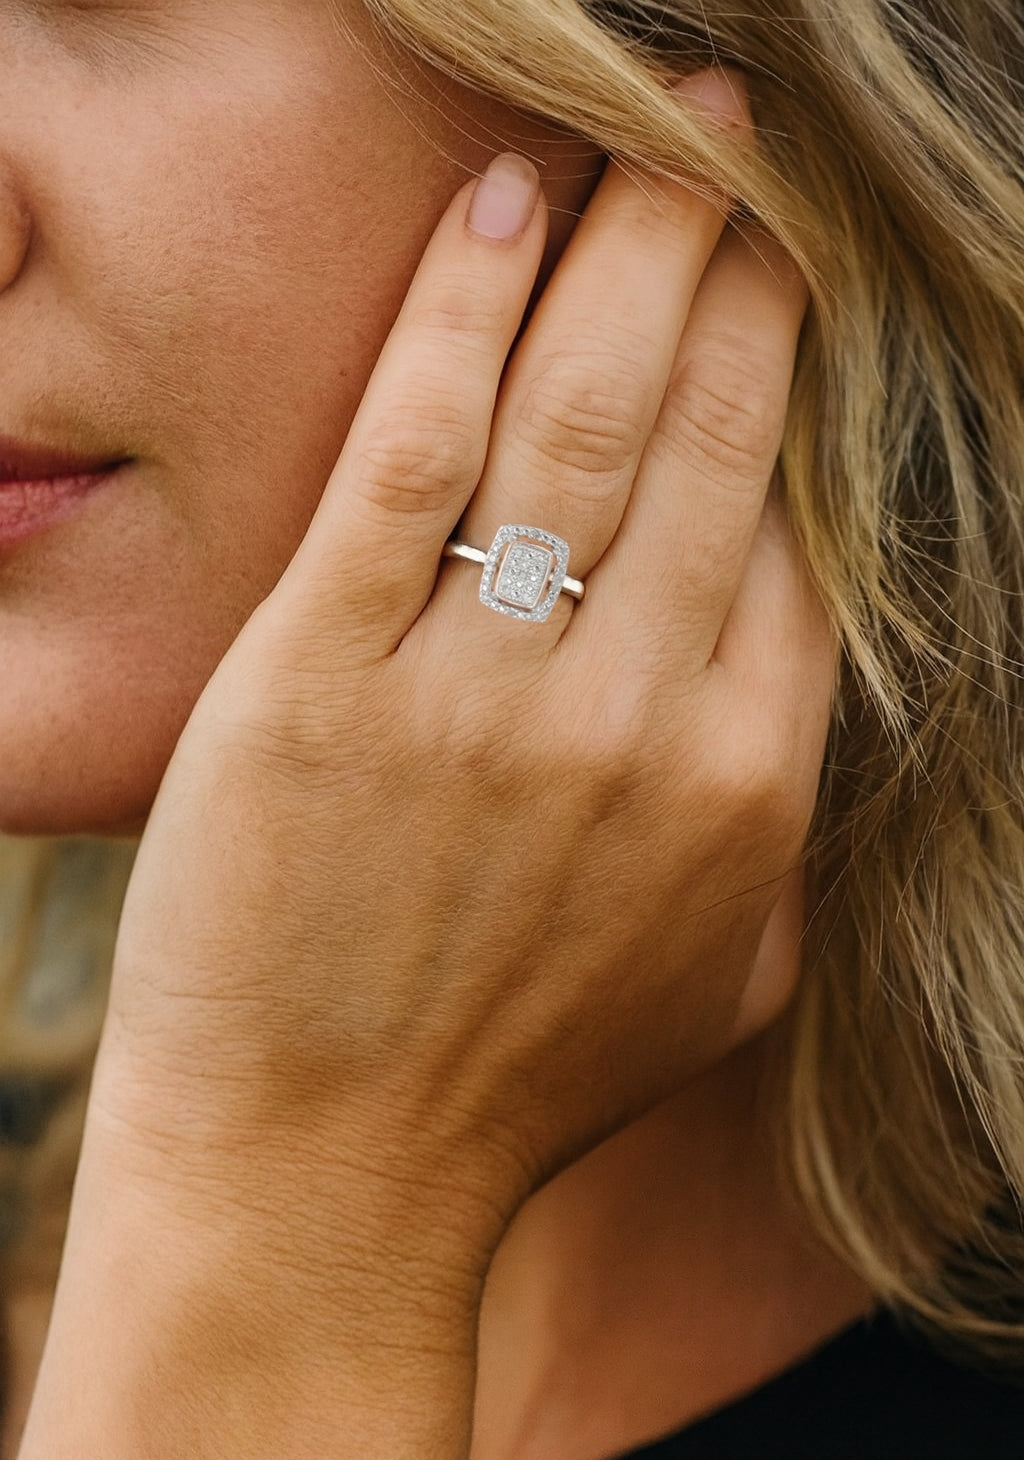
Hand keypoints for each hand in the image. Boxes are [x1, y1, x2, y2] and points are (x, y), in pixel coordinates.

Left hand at [90, 89, 830, 1267]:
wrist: (323, 1181)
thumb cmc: (516, 1086)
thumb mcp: (720, 980)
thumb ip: (779, 834)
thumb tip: (802, 693)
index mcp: (743, 785)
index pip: (796, 524)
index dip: (797, 376)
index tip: (786, 281)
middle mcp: (634, 721)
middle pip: (716, 432)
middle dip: (742, 258)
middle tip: (748, 145)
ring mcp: (480, 695)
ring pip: (582, 410)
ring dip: (631, 243)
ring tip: (660, 132)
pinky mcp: (322, 677)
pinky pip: (412, 446)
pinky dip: (459, 308)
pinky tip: (497, 202)